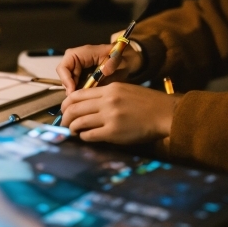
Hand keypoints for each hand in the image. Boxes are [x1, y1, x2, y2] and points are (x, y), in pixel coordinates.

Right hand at [56, 42, 142, 94]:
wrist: (122, 59)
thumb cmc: (118, 56)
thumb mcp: (117, 58)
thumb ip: (113, 63)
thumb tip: (105, 71)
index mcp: (79, 53)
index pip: (63, 67)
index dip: (66, 80)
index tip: (73, 92)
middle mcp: (74, 61)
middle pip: (64, 78)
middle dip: (70, 89)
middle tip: (80, 99)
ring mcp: (76, 70)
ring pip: (68, 85)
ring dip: (75, 93)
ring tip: (85, 99)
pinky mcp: (80, 78)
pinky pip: (75, 87)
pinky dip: (80, 93)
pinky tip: (88, 98)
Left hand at [59, 82, 178, 144]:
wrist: (163, 113)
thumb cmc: (147, 103)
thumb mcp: (125, 90)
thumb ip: (107, 96)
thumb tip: (89, 105)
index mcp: (110, 89)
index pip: (78, 94)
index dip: (67, 103)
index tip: (65, 109)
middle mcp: (107, 101)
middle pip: (74, 108)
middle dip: (65, 117)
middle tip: (64, 123)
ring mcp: (110, 116)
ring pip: (79, 122)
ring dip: (72, 128)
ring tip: (73, 131)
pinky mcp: (113, 132)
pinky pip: (90, 135)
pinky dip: (84, 137)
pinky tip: (85, 137)